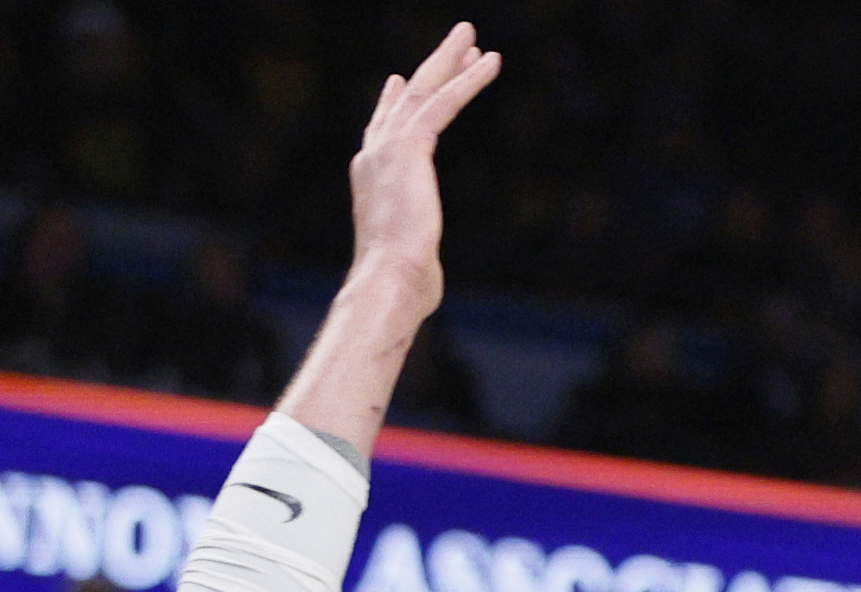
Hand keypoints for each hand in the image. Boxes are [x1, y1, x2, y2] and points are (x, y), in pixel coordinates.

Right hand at [345, 23, 501, 312]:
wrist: (389, 281)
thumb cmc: (402, 286)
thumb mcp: (410, 261)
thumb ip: (416, 254)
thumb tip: (422, 284)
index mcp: (370, 181)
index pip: (383, 131)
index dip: (392, 103)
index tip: (400, 82)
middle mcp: (373, 157)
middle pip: (406, 101)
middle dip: (431, 68)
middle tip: (455, 42)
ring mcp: (387, 148)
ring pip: (425, 91)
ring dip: (450, 60)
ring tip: (472, 36)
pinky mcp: (410, 147)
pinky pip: (444, 102)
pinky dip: (468, 79)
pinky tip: (490, 61)